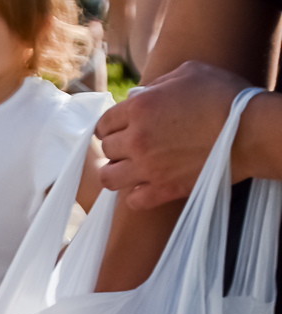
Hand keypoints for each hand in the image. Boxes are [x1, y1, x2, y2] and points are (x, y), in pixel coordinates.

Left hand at [96, 60, 251, 209]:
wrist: (252, 130)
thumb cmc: (224, 96)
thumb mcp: (189, 72)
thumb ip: (157, 84)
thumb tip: (139, 95)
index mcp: (139, 108)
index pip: (103, 124)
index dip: (111, 126)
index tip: (121, 129)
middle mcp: (137, 139)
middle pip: (107, 150)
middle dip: (118, 147)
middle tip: (134, 145)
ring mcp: (148, 168)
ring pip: (109, 178)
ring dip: (118, 172)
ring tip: (133, 167)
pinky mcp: (163, 190)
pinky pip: (133, 200)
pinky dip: (137, 194)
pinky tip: (148, 184)